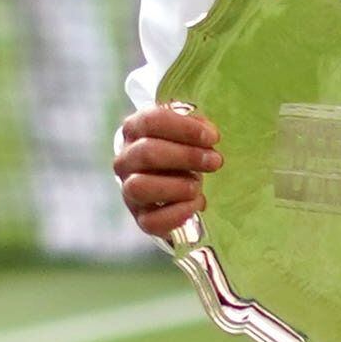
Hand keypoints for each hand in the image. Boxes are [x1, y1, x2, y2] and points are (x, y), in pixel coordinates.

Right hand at [115, 104, 217, 240]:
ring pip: (140, 187)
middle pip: (147, 153)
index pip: (151, 121)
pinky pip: (151, 220)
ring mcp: (129, 190)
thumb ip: (196, 128)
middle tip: (214, 161)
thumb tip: (208, 135)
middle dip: (187, 156)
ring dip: (177, 186)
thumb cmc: (180, 151)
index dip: (185, 128)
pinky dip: (178, 213)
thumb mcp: (187, 133)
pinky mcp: (140, 218)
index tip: (213, 137)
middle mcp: (125, 160)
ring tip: (198, 185)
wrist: (171, 184)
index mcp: (134, 130)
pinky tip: (196, 204)